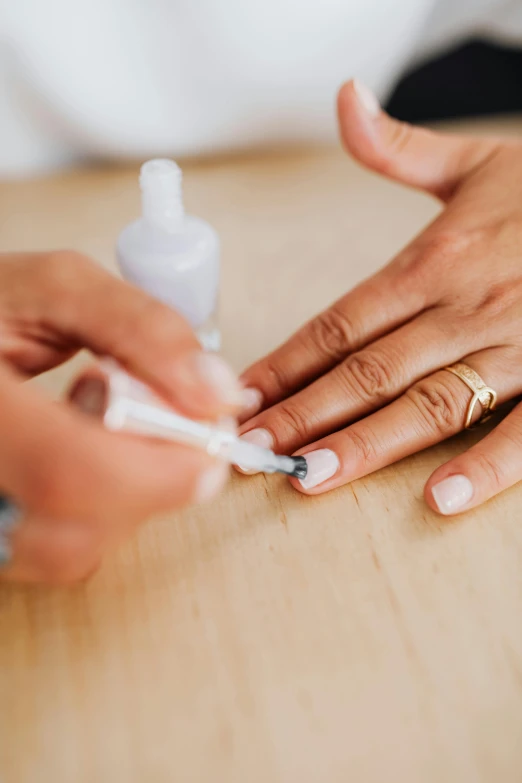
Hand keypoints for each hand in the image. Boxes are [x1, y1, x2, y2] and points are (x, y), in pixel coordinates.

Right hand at [0, 251, 241, 582]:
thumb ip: (141, 330)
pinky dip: (96, 510)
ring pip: (67, 552)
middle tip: (173, 423)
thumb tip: (217, 395)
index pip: (65, 470)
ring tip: (104, 422)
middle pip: (72, 529)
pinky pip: (54, 550)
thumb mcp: (56, 289)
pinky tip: (82, 452)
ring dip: (124, 496)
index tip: (213, 448)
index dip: (157, 473)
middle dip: (152, 482)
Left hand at [238, 79, 521, 516]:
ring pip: (428, 403)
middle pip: (367, 369)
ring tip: (311, 476)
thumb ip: (399, 149)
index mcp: (435, 262)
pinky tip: (442, 499)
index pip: (339, 321)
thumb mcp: (474, 163)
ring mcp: (512, 346)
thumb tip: (345, 100)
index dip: (285, 362)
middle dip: (303, 414)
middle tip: (249, 450)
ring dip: (367, 444)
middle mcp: (465, 307)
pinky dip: (487, 465)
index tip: (241, 395)